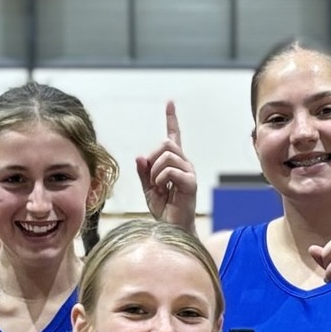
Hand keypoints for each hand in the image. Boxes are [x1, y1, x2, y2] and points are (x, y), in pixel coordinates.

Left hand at [137, 101, 198, 228]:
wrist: (173, 228)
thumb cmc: (164, 209)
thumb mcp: (147, 188)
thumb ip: (143, 172)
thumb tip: (140, 157)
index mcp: (174, 162)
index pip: (174, 136)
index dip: (171, 119)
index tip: (169, 103)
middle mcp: (184, 163)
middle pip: (166, 144)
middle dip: (152, 159)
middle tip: (152, 178)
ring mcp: (189, 172)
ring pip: (166, 155)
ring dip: (155, 171)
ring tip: (158, 186)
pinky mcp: (190, 182)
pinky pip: (169, 171)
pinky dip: (160, 180)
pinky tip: (163, 190)